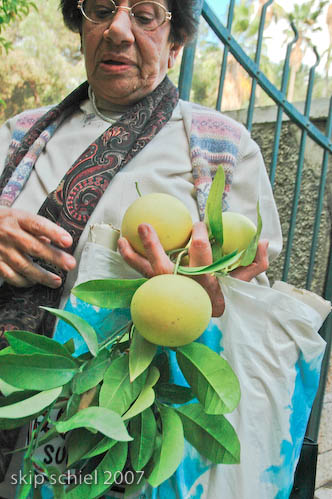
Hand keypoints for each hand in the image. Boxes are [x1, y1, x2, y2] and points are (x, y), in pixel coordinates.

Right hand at [0, 208, 75, 287]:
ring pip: (24, 266)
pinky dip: (24, 281)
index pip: (38, 225)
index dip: (54, 233)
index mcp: (18, 219)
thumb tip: (54, 240)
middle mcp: (9, 234)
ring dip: (42, 276)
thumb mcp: (18, 216)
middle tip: (70, 264)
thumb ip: (36, 228)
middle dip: (54, 257)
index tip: (68, 241)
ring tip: (57, 281)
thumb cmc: (3, 221)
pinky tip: (34, 282)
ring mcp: (2, 250)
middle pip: (34, 247)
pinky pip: (11, 276)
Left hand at [118, 221, 268, 316]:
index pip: (202, 260)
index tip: (199, 225)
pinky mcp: (153, 287)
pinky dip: (129, 257)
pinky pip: (138, 272)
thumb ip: (255, 264)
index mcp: (205, 286)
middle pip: (171, 267)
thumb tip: (266, 242)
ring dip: (139, 252)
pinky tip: (121, 241)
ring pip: (150, 270)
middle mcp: (182, 289)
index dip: (200, 239)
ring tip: (131, 231)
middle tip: (153, 226)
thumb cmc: (218, 294)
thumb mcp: (239, 283)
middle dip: (161, 246)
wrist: (196, 318)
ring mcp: (165, 289)